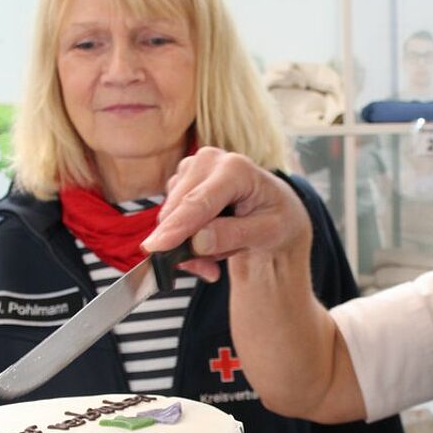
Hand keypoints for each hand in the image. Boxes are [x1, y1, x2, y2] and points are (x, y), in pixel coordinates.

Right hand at [143, 146, 311, 281]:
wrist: (275, 211)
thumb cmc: (277, 219)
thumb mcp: (268, 232)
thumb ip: (234, 235)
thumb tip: (197, 241)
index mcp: (236, 169)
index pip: (199, 202)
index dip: (177, 227)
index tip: (156, 248)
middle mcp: (209, 161)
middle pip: (178, 209)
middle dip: (186, 246)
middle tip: (210, 271)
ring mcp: (192, 169)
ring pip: (170, 216)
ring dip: (188, 246)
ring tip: (218, 256)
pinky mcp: (181, 182)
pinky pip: (169, 219)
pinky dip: (185, 240)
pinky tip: (208, 244)